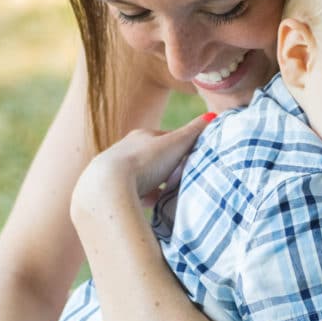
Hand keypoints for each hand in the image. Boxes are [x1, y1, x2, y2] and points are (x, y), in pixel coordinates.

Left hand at [71, 113, 214, 211]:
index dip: (182, 149)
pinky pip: (135, 193)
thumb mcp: (176, 144)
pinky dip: (145, 198)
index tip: (192, 160)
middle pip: (155, 158)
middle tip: (182, 179)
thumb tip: (212, 115)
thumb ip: (194, 131)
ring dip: (157, 184)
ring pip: (144, 176)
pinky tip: (154, 205)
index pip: (167, 139)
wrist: (109, 186)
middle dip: (169, 168)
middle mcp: (126, 150)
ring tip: (169, 194)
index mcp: (141, 136)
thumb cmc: (145, 161)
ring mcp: (117, 170)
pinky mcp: (113, 189)